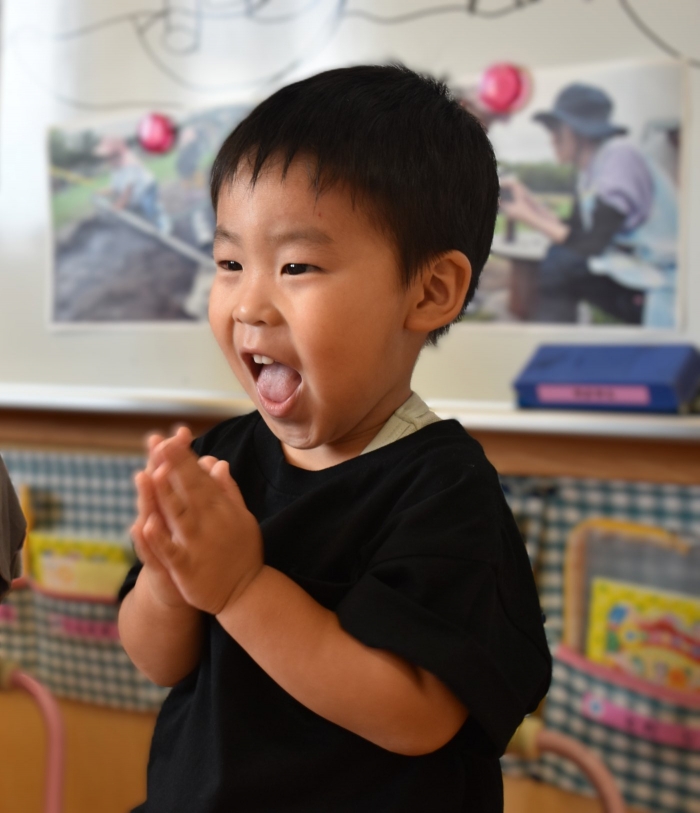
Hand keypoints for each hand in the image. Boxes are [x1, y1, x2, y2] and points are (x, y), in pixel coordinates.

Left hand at [147, 427, 263, 615]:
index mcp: (221, 508)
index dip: (186, 458)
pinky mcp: (186, 568)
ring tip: (151, 474)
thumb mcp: (241, 517)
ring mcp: (197, 545)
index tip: (173, 437)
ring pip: (178, 516)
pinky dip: (159, 538)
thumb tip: (217, 462)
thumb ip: (227, 490)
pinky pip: (170, 551)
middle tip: (161, 443)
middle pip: (188, 490)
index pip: (200, 478)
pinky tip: (145, 524)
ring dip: (164, 495)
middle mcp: (209, 522)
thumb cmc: (242, 552)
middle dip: (174, 467)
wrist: (246, 593)